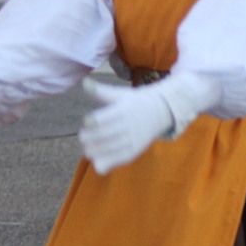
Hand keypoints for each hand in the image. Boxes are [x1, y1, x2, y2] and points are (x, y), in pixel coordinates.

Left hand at [78, 76, 207, 174]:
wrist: (161, 111)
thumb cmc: (135, 102)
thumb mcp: (121, 94)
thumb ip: (101, 91)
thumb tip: (84, 82)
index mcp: (124, 109)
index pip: (103, 119)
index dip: (91, 122)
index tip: (87, 121)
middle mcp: (129, 124)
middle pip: (103, 135)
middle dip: (88, 138)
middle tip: (83, 137)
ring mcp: (134, 139)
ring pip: (109, 149)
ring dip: (94, 151)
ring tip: (88, 149)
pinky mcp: (136, 150)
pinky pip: (118, 160)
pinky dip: (105, 163)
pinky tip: (97, 160)